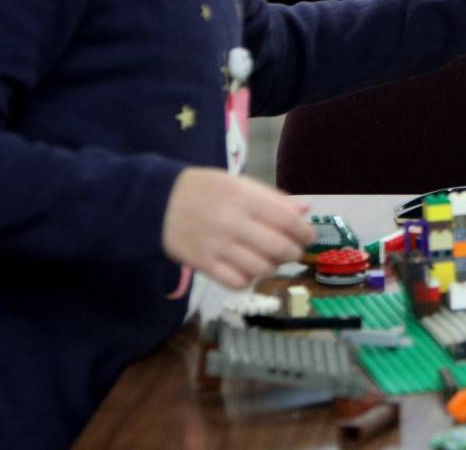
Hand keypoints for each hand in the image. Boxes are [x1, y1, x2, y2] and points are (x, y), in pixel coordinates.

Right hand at [161, 168, 312, 289]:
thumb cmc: (205, 190)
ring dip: (272, 267)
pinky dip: (248, 280)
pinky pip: (236, 282)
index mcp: (244, 198)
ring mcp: (216, 246)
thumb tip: (305, 210)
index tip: (309, 237)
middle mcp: (232, 223)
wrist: (156, 202)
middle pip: (278, 248)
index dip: (305, 233)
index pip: (287, 221)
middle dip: (293, 253)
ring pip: (260, 268)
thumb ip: (273, 198)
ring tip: (270, 260)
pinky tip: (248, 271)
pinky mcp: (202, 264)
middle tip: (293, 251)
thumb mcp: (239, 184)